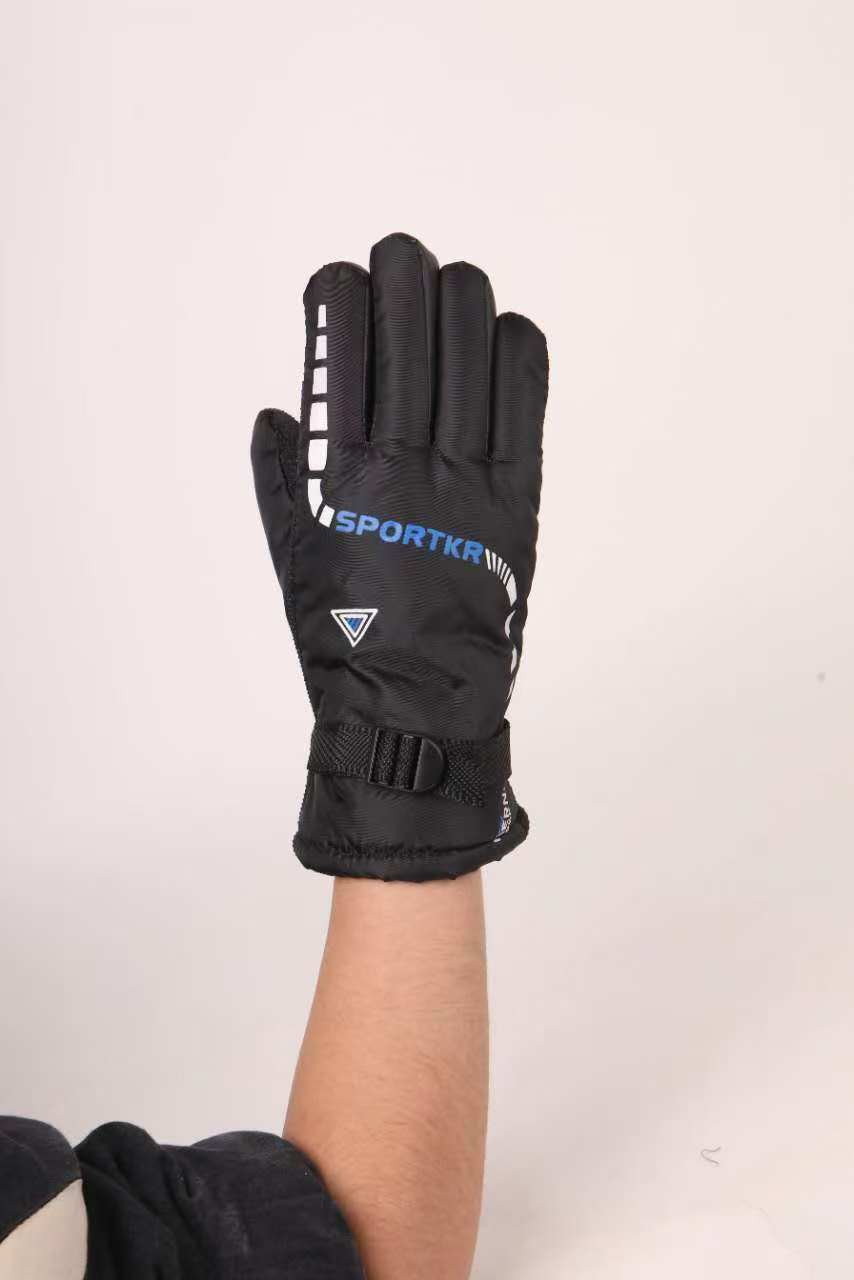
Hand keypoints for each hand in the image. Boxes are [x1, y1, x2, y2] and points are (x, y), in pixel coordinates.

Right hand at [252, 232, 546, 880]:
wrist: (416, 711)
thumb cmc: (346, 641)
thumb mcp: (290, 561)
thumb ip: (277, 482)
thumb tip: (275, 414)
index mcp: (343, 475)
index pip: (343, 354)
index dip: (341, 299)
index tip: (337, 279)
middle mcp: (407, 465)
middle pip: (413, 335)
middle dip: (402, 275)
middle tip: (399, 255)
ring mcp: (469, 480)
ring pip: (472, 354)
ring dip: (461, 300)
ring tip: (451, 280)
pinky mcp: (518, 503)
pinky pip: (527, 407)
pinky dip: (520, 356)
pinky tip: (508, 330)